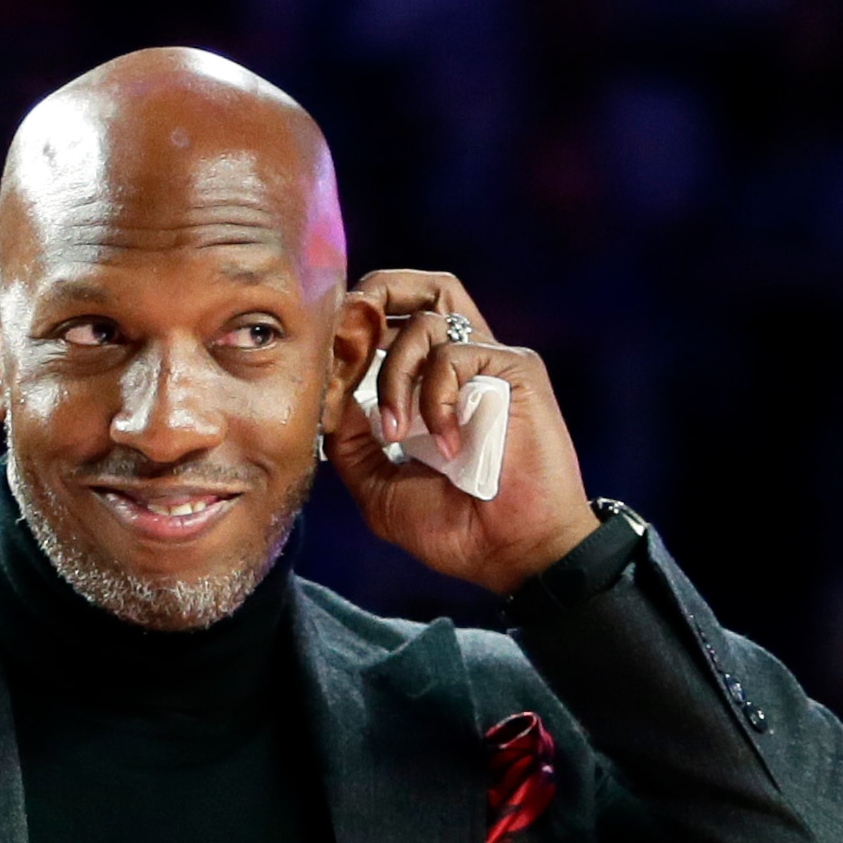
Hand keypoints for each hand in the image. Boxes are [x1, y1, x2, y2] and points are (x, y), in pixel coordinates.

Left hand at [321, 271, 600, 595]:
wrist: (515, 554)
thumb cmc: (457, 529)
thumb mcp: (378, 488)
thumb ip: (350, 440)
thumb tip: (329, 392)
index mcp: (430, 387)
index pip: (388, 327)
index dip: (349, 338)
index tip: (326, 381)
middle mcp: (461, 366)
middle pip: (420, 288)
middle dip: (373, 299)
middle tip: (348, 340)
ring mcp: (490, 364)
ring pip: (425, 321)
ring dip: (393, 374)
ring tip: (396, 434)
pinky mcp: (516, 369)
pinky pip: (456, 354)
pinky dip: (434, 397)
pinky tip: (445, 446)